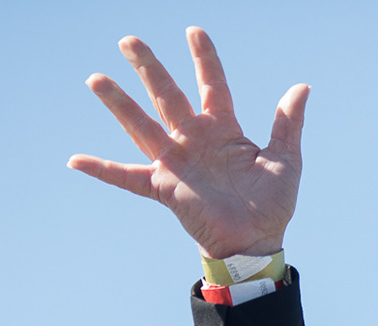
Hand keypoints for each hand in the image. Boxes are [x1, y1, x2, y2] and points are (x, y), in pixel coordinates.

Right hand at [68, 29, 307, 258]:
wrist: (256, 243)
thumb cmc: (271, 205)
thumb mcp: (286, 159)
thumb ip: (287, 123)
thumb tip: (301, 87)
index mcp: (223, 129)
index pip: (210, 84)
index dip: (203, 58)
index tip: (193, 31)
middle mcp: (194, 139)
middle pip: (166, 95)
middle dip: (148, 67)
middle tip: (128, 39)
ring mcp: (176, 162)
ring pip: (142, 125)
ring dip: (118, 103)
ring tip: (96, 78)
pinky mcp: (164, 187)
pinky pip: (127, 178)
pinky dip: (102, 170)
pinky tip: (75, 160)